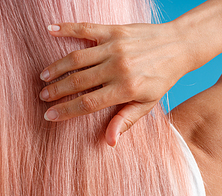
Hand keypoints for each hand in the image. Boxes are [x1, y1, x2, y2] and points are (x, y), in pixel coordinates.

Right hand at [39, 22, 197, 145]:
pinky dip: (65, 29)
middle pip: (78, 81)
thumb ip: (125, 120)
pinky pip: (85, 28)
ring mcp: (115, 47)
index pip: (88, 103)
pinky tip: (49, 31)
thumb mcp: (147, 104)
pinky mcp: (114, 30)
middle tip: (42, 96)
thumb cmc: (162, 78)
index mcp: (126, 89)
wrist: (179, 45)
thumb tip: (109, 141)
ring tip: (44, 77)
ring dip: (56, 68)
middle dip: (56, 91)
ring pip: (76, 58)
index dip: (66, 110)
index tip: (50, 115)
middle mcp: (118, 67)